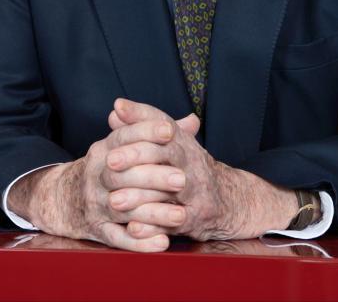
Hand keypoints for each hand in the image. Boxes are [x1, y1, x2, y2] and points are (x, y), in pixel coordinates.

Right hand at [6, 110, 194, 251]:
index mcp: (103, 150)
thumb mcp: (123, 146)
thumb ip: (157, 135)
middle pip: (123, 174)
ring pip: (124, 208)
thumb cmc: (107, 168)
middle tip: (182, 179)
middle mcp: (97, 175)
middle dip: (153, 176)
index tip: (169, 131)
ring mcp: (95, 203)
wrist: (66, 199)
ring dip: (153, 213)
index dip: (145, 131)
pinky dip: (140, 243)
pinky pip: (118, 238)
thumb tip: (192, 122)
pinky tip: (162, 242)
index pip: (123, 136)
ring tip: (181, 215)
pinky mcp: (98, 229)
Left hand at [106, 99, 299, 240]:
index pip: (162, 123)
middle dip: (136, 156)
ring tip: (114, 200)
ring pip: (167, 191)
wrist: (228, 201)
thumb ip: (144, 126)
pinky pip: (172, 223)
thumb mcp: (172, 143)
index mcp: (184, 142)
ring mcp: (195, 191)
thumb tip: (116, 110)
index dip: (140, 116)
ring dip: (139, 197)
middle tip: (109, 161)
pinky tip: (132, 228)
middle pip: (165, 154)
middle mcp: (192, 163)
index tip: (115, 113)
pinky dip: (152, 227)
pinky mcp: (195, 219)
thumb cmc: (189, 167)